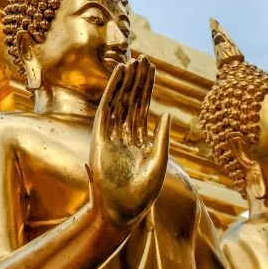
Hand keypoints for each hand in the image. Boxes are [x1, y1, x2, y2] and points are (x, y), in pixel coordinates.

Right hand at [87, 56, 171, 230]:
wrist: (122, 210)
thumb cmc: (142, 194)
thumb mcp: (159, 163)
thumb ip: (162, 138)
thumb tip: (168, 114)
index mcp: (139, 142)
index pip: (143, 109)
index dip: (147, 89)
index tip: (151, 70)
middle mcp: (124, 135)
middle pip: (131, 101)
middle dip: (137, 81)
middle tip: (142, 59)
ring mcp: (111, 135)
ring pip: (120, 102)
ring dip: (125, 82)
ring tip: (132, 62)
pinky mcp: (100, 137)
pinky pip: (106, 109)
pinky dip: (112, 91)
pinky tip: (119, 76)